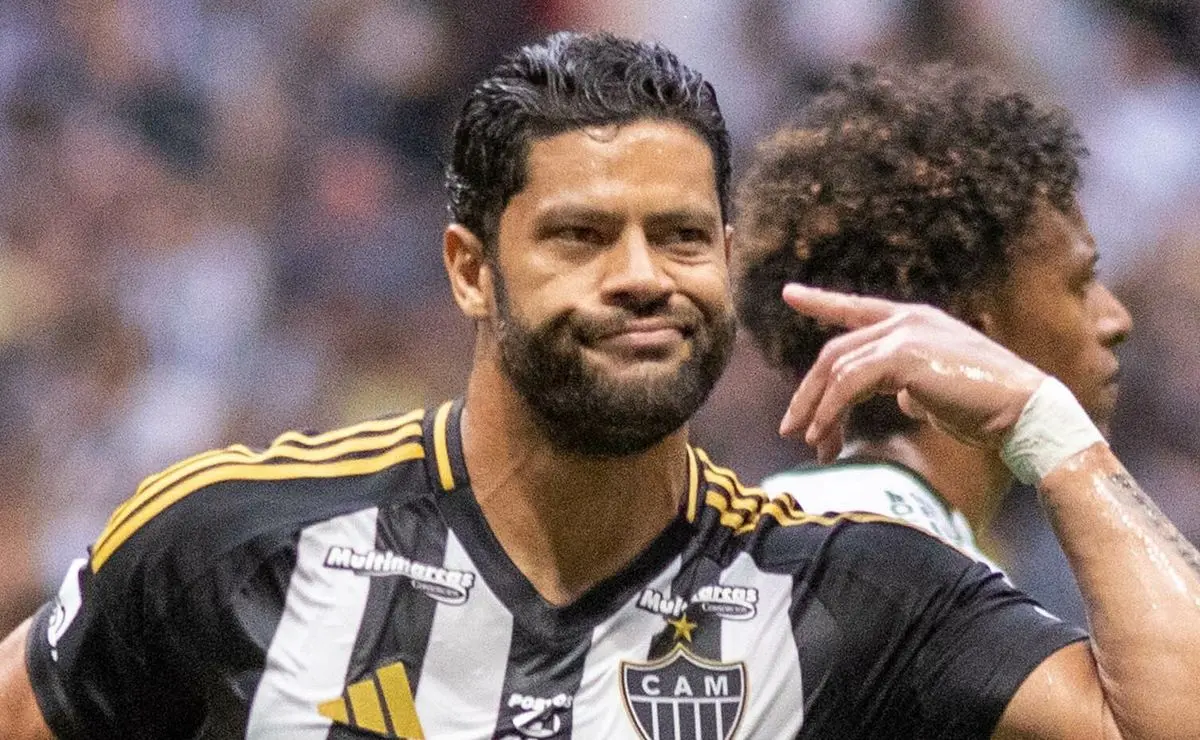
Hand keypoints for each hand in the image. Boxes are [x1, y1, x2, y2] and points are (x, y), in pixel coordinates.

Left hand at [778, 285, 1046, 461]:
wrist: (1025, 411)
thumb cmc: (987, 407)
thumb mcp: (938, 390)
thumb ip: (911, 385)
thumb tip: (897, 397)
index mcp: (915, 322)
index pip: (857, 308)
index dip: (822, 302)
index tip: (790, 294)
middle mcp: (906, 321)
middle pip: (836, 353)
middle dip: (809, 393)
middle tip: (791, 428)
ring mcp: (904, 334)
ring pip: (837, 369)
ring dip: (817, 410)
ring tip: (811, 444)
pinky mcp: (903, 356)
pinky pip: (849, 384)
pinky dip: (831, 411)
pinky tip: (824, 436)